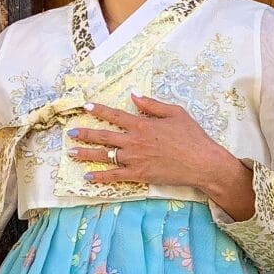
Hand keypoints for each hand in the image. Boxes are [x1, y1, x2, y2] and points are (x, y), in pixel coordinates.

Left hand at [68, 93, 250, 212]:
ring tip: (71, 153)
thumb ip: (152, 105)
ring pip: (104, 156)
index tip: (86, 106)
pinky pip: (115, 176)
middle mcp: (134, 140)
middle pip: (104, 135)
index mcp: (142, 124)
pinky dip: (101, 177)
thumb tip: (134, 95)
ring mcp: (135, 159)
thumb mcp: (175, 112)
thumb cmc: (193, 136)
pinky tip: (88, 177)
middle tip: (71, 133)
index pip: (115, 115)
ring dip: (86, 154)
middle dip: (85, 133)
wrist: (202, 162)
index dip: (99, 110)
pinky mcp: (139, 175)